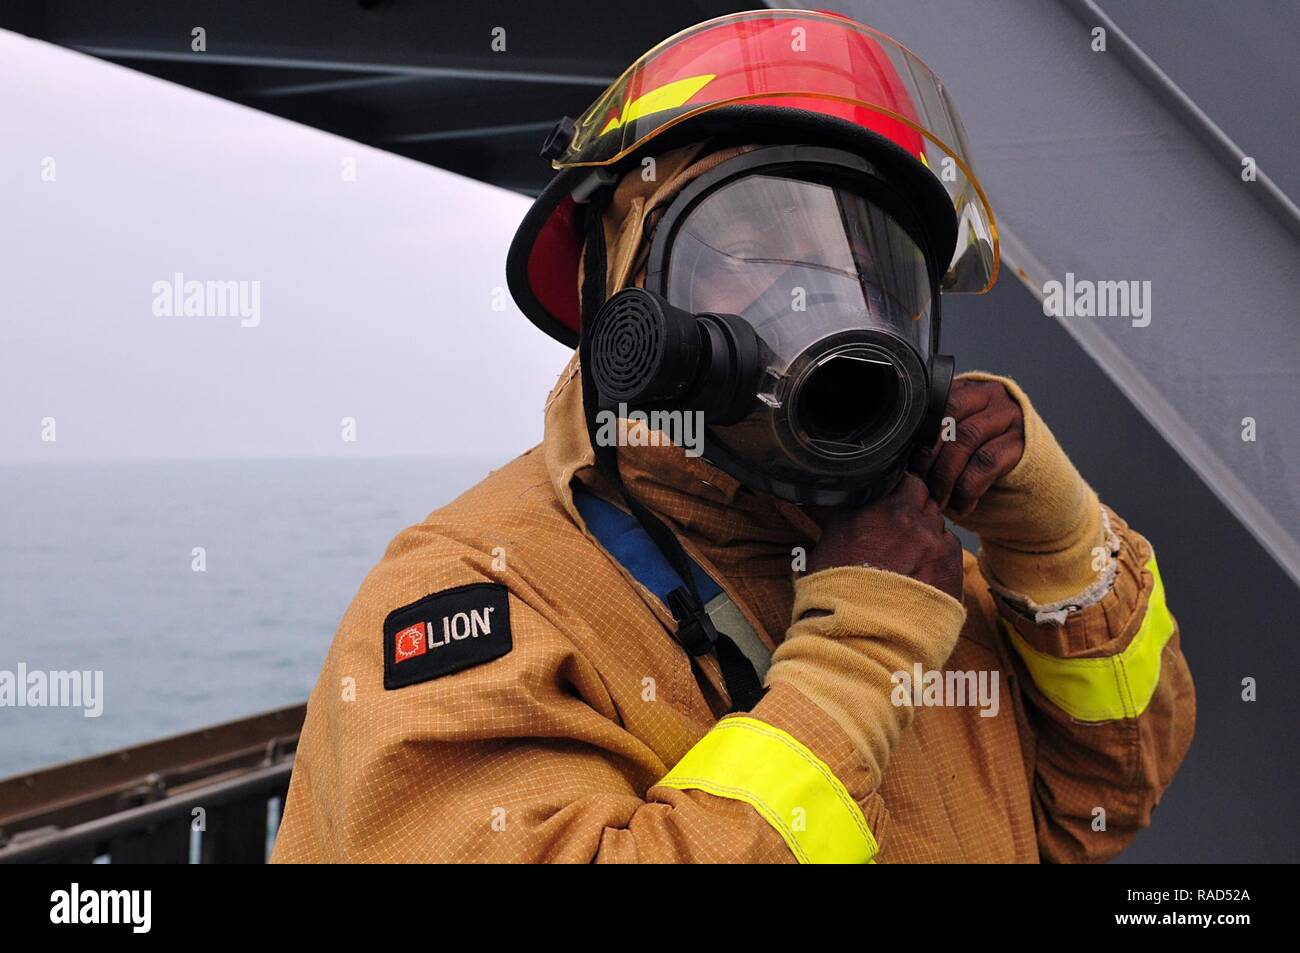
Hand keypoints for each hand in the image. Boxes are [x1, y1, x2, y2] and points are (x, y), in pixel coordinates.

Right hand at [806, 473, 963, 599]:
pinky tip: (923, 574)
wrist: (858, 637)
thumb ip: (842, 517)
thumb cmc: (832, 595)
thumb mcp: (824, 545)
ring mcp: (934, 542)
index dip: (898, 491)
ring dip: (928, 532)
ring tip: (911, 557)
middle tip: (902, 529)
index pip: (902, 479)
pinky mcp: (951, 568)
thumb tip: (839, 504)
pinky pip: (951, 549)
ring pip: (938, 523)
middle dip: (916, 507)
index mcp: (876, 506)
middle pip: (924, 496)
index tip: (892, 502)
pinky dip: (940, 556)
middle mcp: (909, 518)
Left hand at [911, 377, 1024, 520]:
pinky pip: (987, 463)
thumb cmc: (977, 456)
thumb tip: (894, 459)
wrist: (1026, 474)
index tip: (905, 466)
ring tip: (937, 501)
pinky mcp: (1023, 443)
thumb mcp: (953, 440)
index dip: (917, 436)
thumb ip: (931, 437)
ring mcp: (1009, 416)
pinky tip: (960, 507)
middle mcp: (989, 395)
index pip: (934, 404)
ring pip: (966, 440)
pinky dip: (967, 489)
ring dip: (946, 476)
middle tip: (919, 487)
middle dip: (929, 458)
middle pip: (949, 420)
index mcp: (964, 389)